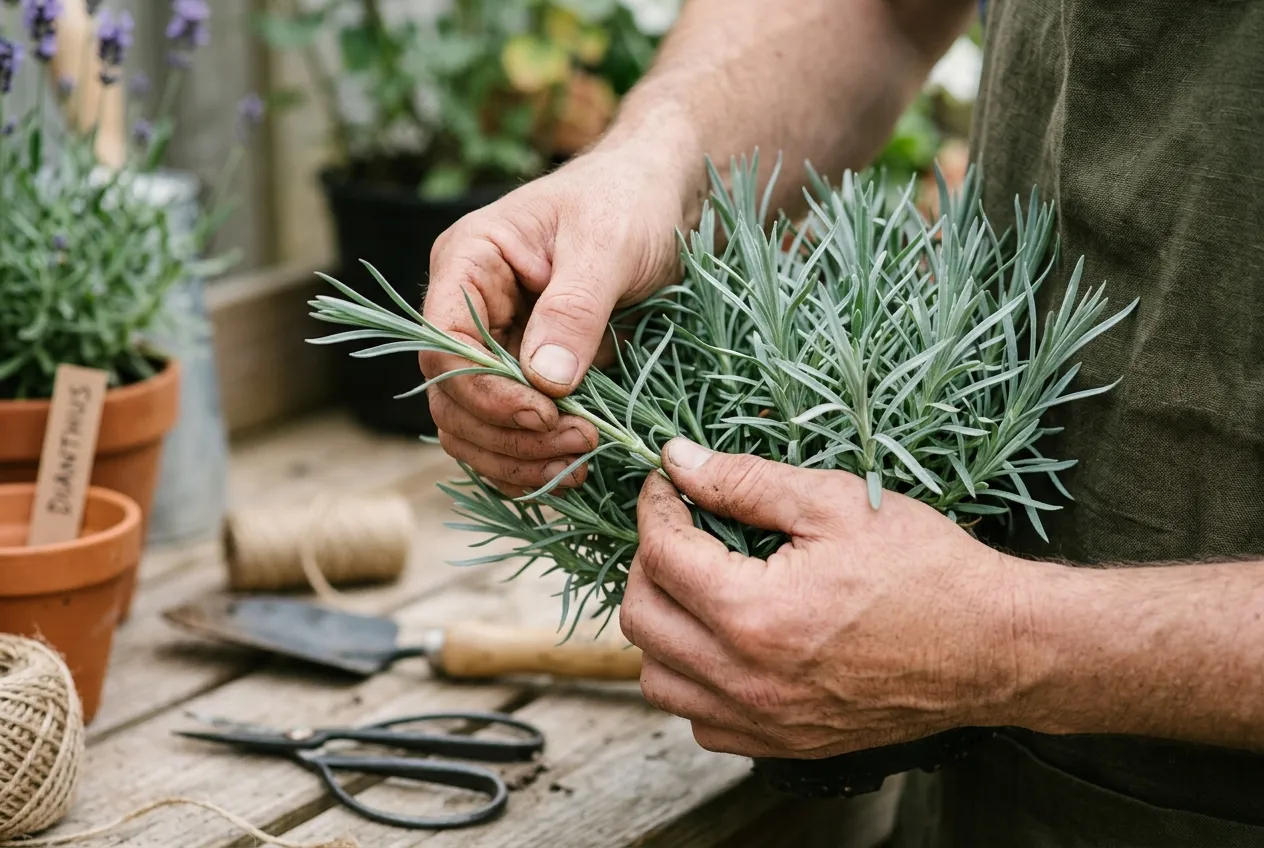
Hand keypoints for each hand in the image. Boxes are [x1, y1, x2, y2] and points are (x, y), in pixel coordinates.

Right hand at [421, 145, 694, 496]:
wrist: (662, 196)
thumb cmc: (630, 201)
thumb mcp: (608, 244)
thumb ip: (574, 310)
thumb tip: (544, 383)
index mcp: (468, 263)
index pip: (443, 345)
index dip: (485, 393)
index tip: (546, 415)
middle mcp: (468, 311)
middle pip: (451, 398)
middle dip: (507, 434)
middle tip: (581, 443)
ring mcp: (495, 347)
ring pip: (471, 428)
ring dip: (517, 458)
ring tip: (579, 465)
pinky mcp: (526, 376)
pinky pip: (506, 434)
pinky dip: (530, 462)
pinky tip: (572, 469)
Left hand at [619, 438, 1036, 758]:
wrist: (992, 647)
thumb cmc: (925, 568)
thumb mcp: (834, 503)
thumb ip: (744, 481)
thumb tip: (678, 460)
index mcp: (754, 614)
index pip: (661, 554)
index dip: (655, 507)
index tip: (668, 485)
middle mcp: (746, 679)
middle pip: (641, 618)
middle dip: (646, 562)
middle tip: (678, 529)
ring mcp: (763, 721)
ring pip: (658, 679)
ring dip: (659, 625)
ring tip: (693, 585)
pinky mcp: (782, 743)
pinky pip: (700, 720)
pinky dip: (692, 680)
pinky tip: (721, 642)